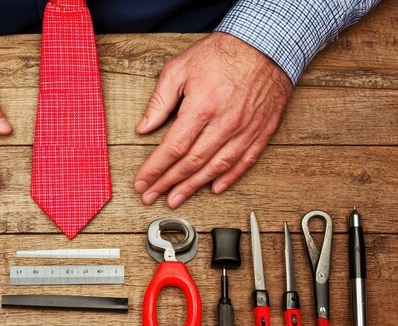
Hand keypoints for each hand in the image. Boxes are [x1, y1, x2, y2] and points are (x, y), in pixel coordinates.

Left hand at [133, 32, 292, 207]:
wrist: (266, 43)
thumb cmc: (222, 53)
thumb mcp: (179, 68)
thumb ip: (159, 100)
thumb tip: (143, 127)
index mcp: (201, 107)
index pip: (173, 148)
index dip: (155, 169)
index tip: (142, 182)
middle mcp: (224, 123)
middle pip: (191, 163)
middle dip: (167, 183)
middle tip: (151, 196)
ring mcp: (245, 129)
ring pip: (216, 167)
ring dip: (193, 187)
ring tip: (175, 198)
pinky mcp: (262, 130)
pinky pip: (244, 161)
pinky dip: (229, 178)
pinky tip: (215, 188)